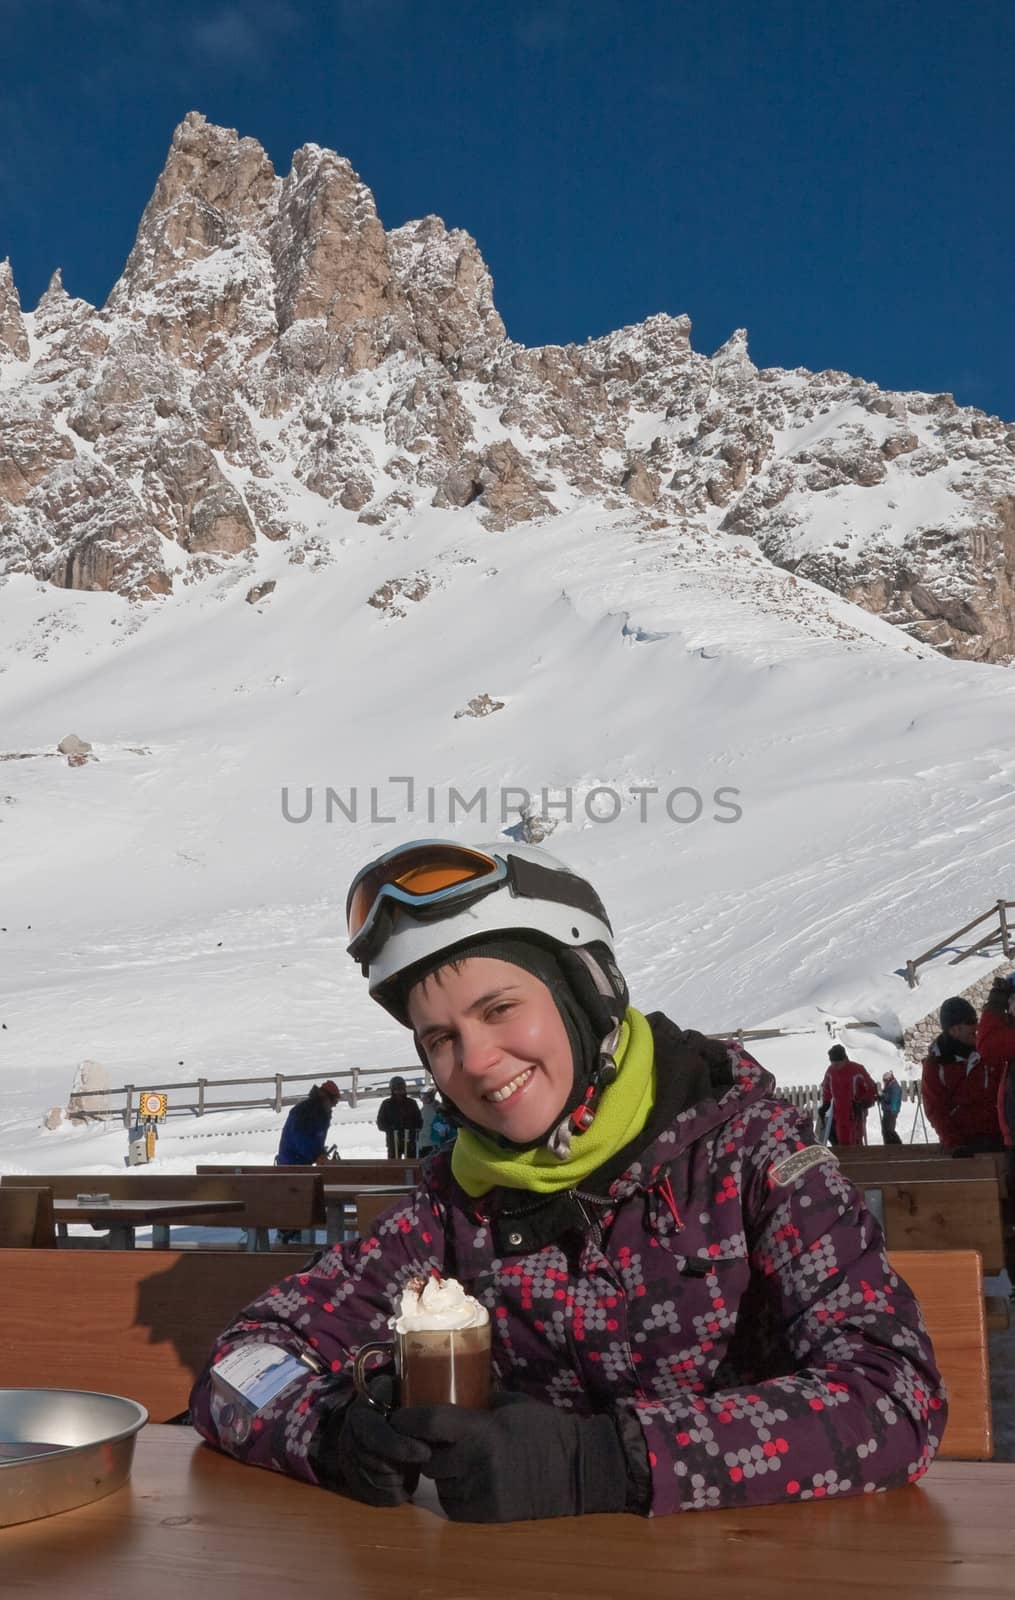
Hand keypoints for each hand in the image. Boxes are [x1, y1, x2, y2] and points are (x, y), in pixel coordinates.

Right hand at [319, 1377, 430, 1506]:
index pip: (376, 1437)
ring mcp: (348, 1461)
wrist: (378, 1412)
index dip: (401, 1447)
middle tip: (423, 1460)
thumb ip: (407, 1399)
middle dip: (402, 1466)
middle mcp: (348, 1439)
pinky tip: (406, 1484)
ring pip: (375, 1483)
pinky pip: (373, 1496)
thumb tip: (424, 1414)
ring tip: (414, 1468)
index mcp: (359, 1415)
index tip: (425, 1452)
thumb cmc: (396, 1400)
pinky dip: (393, 1495)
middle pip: (375, 1464)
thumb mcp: (399, 1390)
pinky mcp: (353, 1480)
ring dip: (398, 1480)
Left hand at [390, 1391, 625, 1521]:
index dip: (407, 1419)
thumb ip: (479, 1402)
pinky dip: (453, 1491)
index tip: (396, 1414)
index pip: (429, 1422)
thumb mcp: (511, 1404)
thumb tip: (450, 1391)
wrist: (578, 1470)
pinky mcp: (486, 1515)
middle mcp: (475, 1464)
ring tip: (454, 1458)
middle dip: (425, 1447)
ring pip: (437, 1483)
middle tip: (432, 1438)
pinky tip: (466, 1479)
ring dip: (440, 1471)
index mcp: (482, 1431)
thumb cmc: (546, 1429)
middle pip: (428, 1457)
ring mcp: (479, 1493)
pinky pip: (452, 1504)